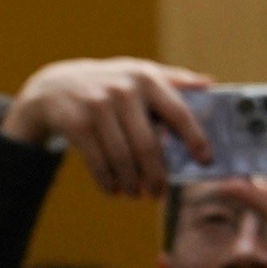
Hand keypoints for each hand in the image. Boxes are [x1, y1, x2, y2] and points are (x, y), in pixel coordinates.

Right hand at [3, 56, 213, 196]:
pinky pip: (98, 163)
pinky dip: (108, 182)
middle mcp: (125, 90)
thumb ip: (174, 80)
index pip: (178, 111)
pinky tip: (114, 190)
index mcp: (147, 78)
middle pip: (148, 145)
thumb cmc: (111, 83)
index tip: (206, 161)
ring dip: (131, 183)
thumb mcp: (139, 73)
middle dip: (156, 176)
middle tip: (159, 194)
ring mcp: (99, 106)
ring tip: (136, 194)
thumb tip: (210, 84)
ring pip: (122, 158)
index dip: (195, 138)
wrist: (56, 86)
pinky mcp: (78, 124)